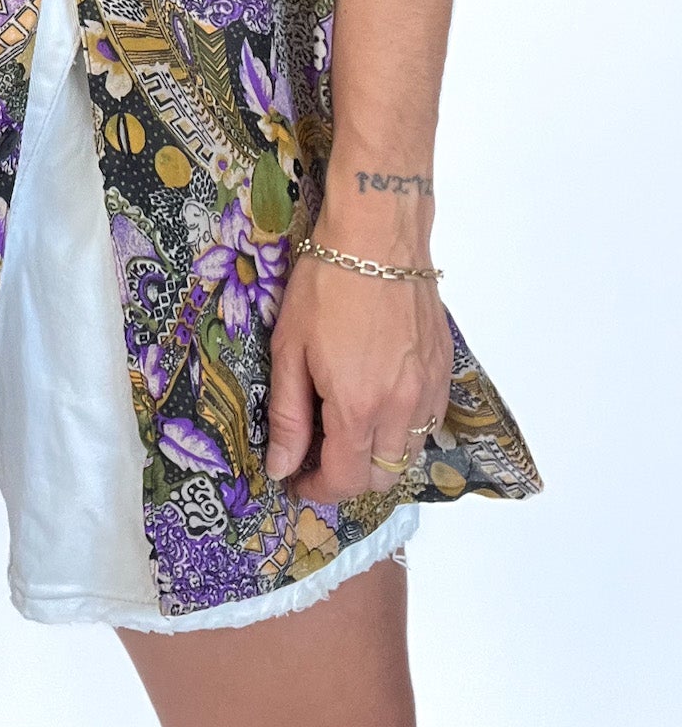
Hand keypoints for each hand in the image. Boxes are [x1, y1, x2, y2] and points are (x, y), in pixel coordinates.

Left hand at [265, 250, 452, 500]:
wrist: (377, 236)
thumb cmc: (326, 285)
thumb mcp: (290, 349)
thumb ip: (289, 415)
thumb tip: (282, 467)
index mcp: (358, 407)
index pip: (344, 480)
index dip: (317, 489)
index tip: (296, 478)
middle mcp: (402, 408)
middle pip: (382, 478)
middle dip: (348, 478)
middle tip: (317, 452)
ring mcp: (430, 390)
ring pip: (410, 454)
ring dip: (379, 456)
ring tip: (347, 426)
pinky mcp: (445, 369)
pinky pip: (430, 421)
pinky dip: (404, 428)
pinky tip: (378, 400)